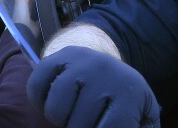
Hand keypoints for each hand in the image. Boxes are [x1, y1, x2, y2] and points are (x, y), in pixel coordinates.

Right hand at [27, 46, 160, 127]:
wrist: (109, 65)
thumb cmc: (125, 102)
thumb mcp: (142, 117)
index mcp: (129, 91)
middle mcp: (103, 71)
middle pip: (79, 124)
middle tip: (89, 122)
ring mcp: (78, 61)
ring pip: (56, 109)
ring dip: (60, 120)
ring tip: (72, 115)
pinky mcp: (57, 56)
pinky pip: (35, 87)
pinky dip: (39, 103)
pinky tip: (53, 104)